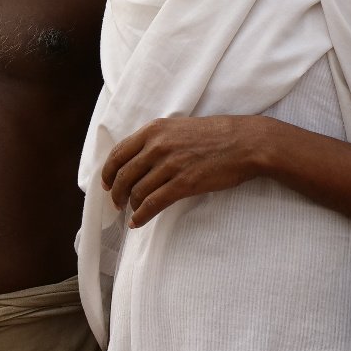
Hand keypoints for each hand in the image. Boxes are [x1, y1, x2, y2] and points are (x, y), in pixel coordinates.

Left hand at [103, 115, 279, 226]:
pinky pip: (153, 203)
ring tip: (130, 212)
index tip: (105, 183)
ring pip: (137, 191)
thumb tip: (139, 159)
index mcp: (155, 130)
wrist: (245, 142)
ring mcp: (170, 165)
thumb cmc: (217, 135)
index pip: (119, 152)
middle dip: (115, 192)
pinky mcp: (183, 183)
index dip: (107, 171)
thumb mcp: (180, 128)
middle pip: (123, 174)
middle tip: (115, 203)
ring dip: (130, 205)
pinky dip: (141, 215)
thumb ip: (158, 140)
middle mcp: (158, 146)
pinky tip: (137, 222)